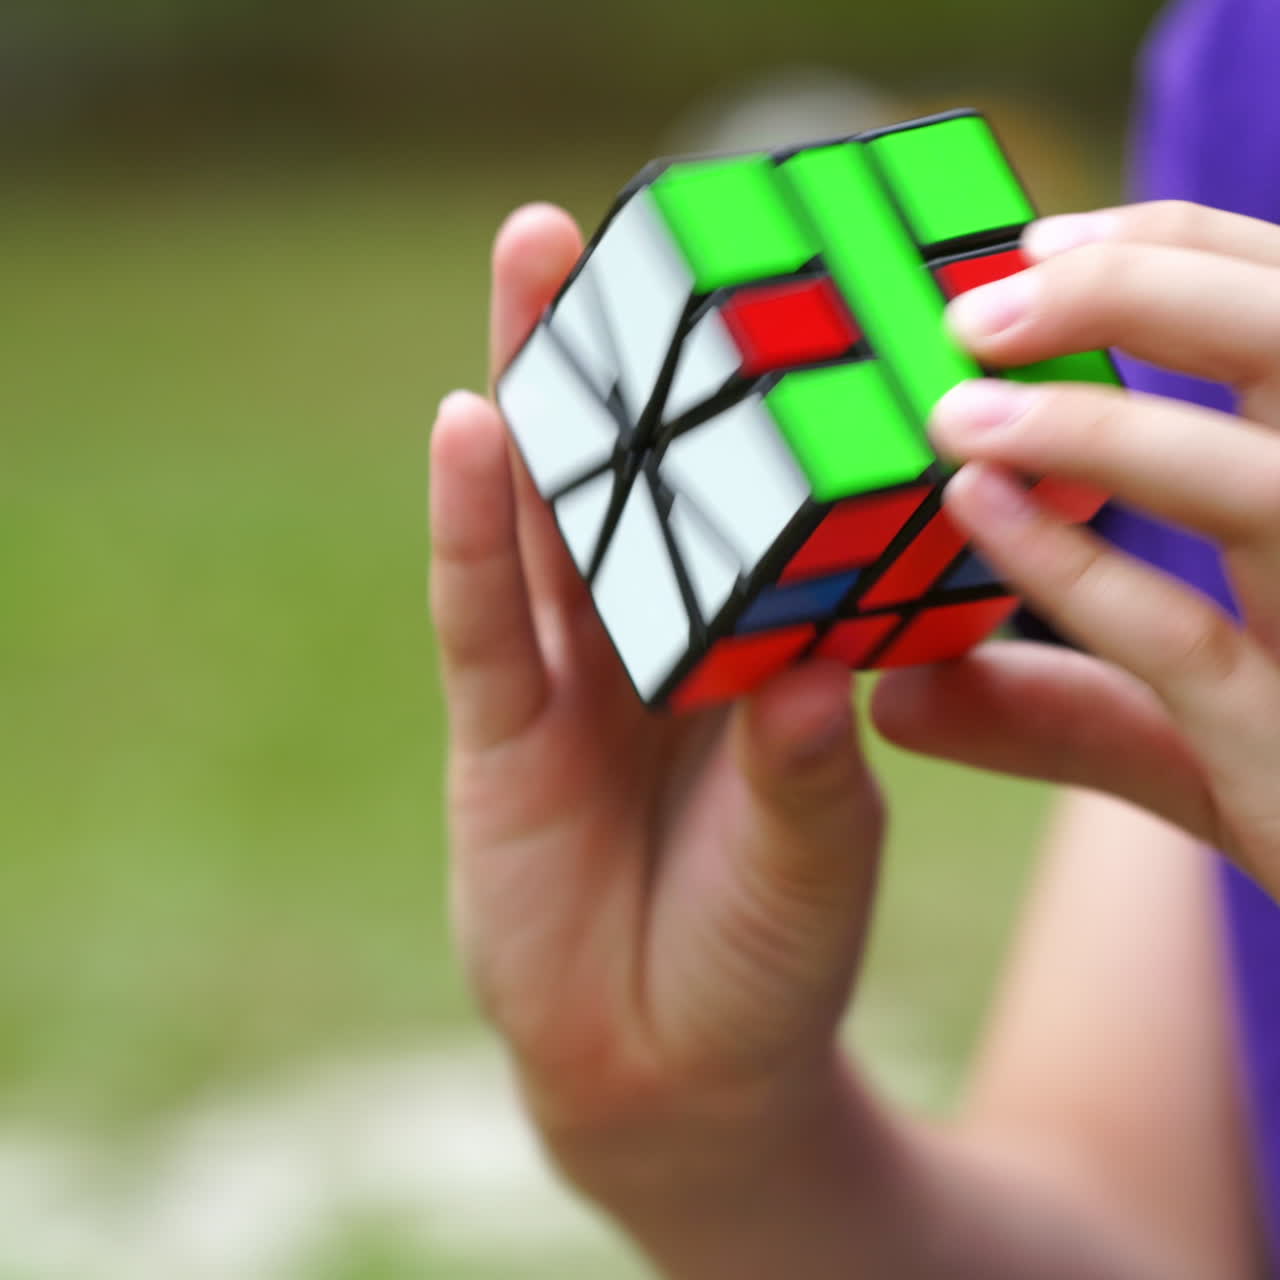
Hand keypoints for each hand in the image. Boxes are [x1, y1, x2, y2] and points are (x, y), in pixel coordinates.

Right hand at [429, 205, 884, 1207]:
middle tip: (606, 224)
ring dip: (539, 397)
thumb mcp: (816, 854)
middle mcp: (663, 641)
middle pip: (634, 475)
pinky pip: (484, 620)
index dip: (748, 397)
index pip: (749, 501)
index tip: (763, 283)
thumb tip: (820, 669)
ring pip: (550, 518)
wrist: (676, 1073)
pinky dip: (474, 532)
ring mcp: (575, 681)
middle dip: (620, 355)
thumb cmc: (771, 958)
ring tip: (533, 262)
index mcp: (756, 648)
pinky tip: (467, 433)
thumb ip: (811, 766)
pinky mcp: (500, 738)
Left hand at [876, 201, 1279, 899]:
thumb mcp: (1198, 748)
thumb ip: (1067, 711)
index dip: (1177, 251)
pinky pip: (1190, 638)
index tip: (1036, 244)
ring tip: (955, 406)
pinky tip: (977, 507)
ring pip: (1268, 478)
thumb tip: (897, 698)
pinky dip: (1078, 568)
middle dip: (1148, 288)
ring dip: (1102, 425)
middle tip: (978, 302)